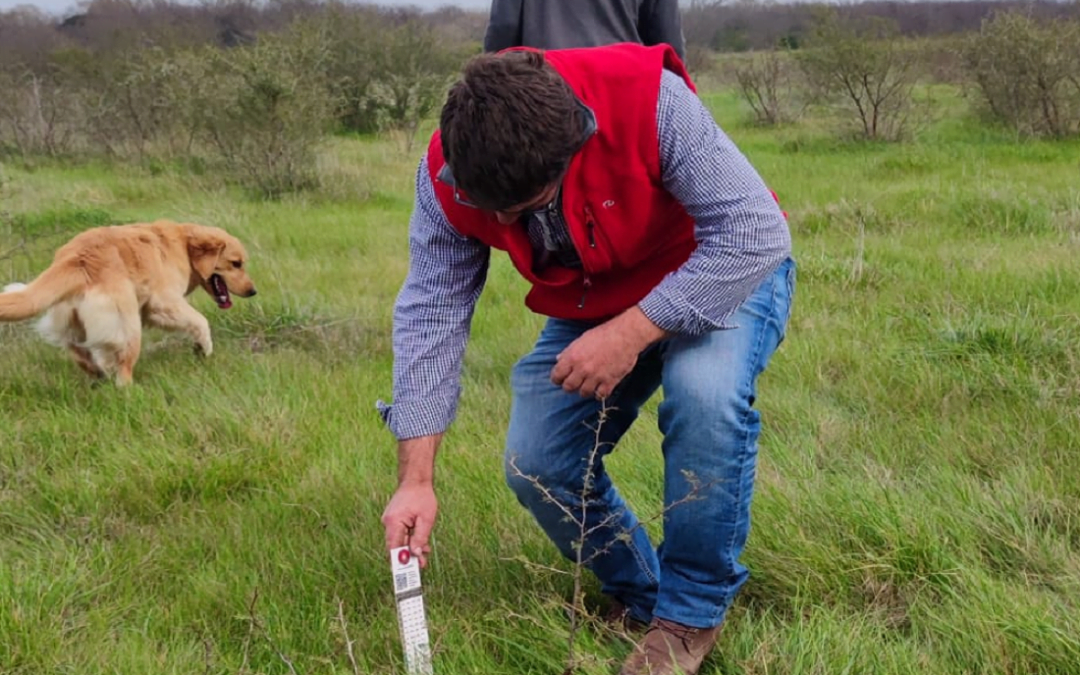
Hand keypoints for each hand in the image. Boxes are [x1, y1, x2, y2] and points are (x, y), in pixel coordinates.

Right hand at [381, 481, 437, 568]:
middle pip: (395, 546)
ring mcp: (389, 521)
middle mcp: (388, 522)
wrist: (415, 480)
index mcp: (394, 522)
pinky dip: (408, 539)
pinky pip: (399, 534)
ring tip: (424, 553)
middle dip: (408, 556)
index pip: (394, 548)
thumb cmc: (422, 497)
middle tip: (421, 564)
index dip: (399, 561)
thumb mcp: (426, 519)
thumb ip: (420, 537)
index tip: (406, 573)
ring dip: (410, 548)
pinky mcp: (393, 520)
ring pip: (398, 541)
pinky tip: (420, 543)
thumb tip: (415, 553)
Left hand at [550, 307, 667, 398]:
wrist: (626, 335)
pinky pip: (600, 396)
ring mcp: (596, 377)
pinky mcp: (609, 382)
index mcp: (572, 357)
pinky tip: (601, 387)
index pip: (557, 376)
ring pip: (583, 393)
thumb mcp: (582, 339)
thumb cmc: (604, 334)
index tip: (560, 379)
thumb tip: (558, 359)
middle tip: (575, 382)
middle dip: (570, 386)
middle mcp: (582, 369)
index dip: (557, 379)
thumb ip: (569, 351)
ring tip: (589, 384)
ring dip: (585, 390)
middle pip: (568, 387)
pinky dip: (599, 393)